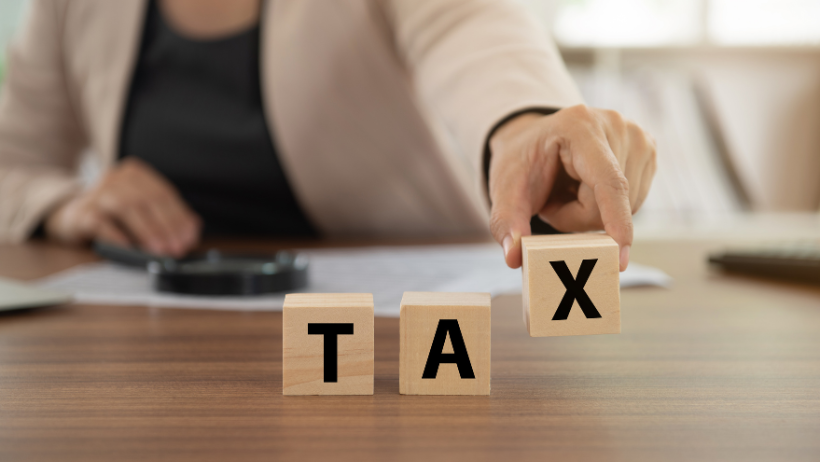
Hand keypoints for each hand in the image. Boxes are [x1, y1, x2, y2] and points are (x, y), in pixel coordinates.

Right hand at [45, 157, 200, 256]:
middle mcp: (116, 177)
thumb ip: (167, 218)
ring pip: (125, 206)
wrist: (73, 216)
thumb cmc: (115, 215)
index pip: (164, 194)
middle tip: (176, 248)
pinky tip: (130, 248)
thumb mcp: (143, 212)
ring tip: (158, 250)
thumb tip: (192, 232)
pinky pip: (100, 222)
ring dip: (146, 230)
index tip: (189, 238)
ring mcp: (96, 192)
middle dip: (165, 226)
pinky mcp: (81, 212)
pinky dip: (117, 235)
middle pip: (146, 199)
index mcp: (136, 174)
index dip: (179, 217)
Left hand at [488, 105, 656, 270]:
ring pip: (626, 208)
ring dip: (592, 215)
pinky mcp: (647, 152)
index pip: (607, 182)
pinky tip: (587, 189)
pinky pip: (634, 203)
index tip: (620, 257)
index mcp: (579, 126)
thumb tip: (513, 258)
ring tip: (568, 191)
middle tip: (551, 202)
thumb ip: (506, 221)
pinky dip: (608, 208)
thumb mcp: (505, 188)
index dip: (615, 221)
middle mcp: (616, 126)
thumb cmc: (522, 163)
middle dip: (577, 217)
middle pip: (610, 203)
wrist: (535, 140)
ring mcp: (638, 138)